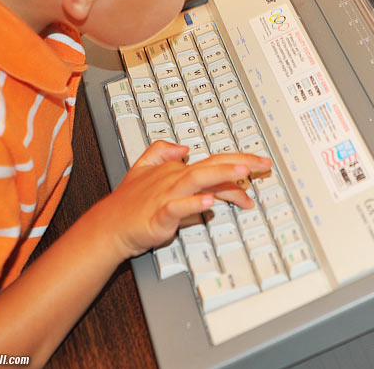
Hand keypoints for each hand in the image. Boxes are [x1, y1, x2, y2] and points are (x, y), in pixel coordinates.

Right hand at [98, 141, 271, 258]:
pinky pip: (178, 207)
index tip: (259, 165)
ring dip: (221, 175)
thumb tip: (184, 147)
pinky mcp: (159, 215)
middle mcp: (175, 179)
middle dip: (240, 163)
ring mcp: (167, 195)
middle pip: (212, 166)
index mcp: (177, 171)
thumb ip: (162, 152)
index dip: (237, 162)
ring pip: (197, 180)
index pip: (213, 162)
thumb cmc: (129, 202)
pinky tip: (209, 204)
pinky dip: (193, 204)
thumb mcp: (143, 168)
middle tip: (264, 164)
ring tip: (242, 172)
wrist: (109, 226)